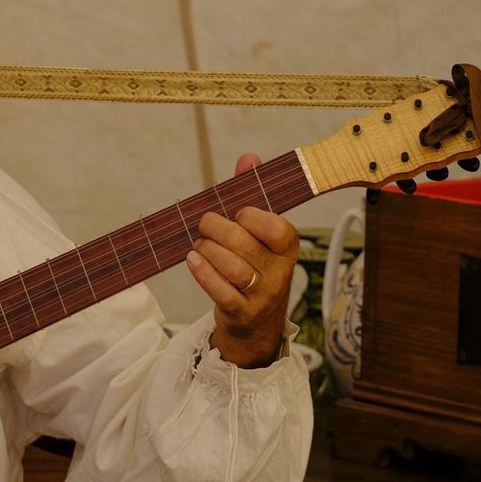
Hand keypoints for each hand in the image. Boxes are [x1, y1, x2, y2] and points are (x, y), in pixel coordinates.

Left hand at [185, 154, 300, 368]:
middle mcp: (279, 273)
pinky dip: (202, 272)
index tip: (237, 213)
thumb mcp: (258, 233)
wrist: (257, 323)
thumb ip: (252, 193)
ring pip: (231, 268)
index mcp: (288, 248)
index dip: (251, 216)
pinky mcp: (241, 313)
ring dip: (207, 250)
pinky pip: (220, 291)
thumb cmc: (254, 266)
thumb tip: (249, 158)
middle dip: (216, 229)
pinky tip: (192, 260)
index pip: (276, 228)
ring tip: (199, 245)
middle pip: (244, 244)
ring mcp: (262, 296)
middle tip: (204, 224)